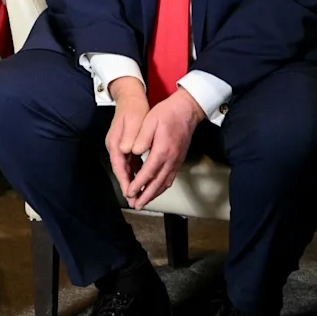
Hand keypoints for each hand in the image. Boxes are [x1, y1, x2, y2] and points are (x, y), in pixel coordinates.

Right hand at [105, 77, 148, 198]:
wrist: (130, 96)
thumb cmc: (133, 108)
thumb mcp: (133, 122)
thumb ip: (130, 137)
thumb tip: (127, 151)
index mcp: (116, 143)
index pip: (119, 167)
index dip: (126, 182)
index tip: (131, 194)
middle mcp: (116, 146)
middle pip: (122, 171)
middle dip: (129, 187)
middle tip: (136, 202)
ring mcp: (121, 146)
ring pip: (128, 168)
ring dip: (134, 181)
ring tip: (141, 195)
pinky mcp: (127, 144)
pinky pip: (132, 163)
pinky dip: (138, 171)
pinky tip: (144, 178)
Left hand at [124, 88, 204, 209]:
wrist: (187, 109)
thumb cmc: (167, 113)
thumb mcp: (150, 121)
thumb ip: (141, 138)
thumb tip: (133, 152)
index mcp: (162, 151)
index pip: (148, 173)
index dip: (138, 185)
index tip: (129, 193)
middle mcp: (171, 159)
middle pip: (158, 183)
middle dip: (146, 196)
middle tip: (136, 205)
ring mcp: (177, 160)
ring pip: (165, 183)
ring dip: (154, 194)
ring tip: (144, 202)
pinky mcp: (179, 159)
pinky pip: (170, 178)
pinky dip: (162, 187)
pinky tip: (156, 190)